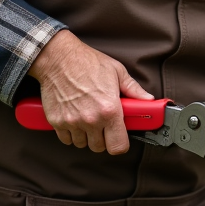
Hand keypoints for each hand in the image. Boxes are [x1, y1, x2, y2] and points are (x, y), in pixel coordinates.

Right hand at [27, 29, 153, 153]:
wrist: (58, 57)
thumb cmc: (88, 62)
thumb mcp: (117, 72)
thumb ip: (134, 90)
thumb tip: (148, 100)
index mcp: (109, 110)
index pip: (118, 146)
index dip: (120, 144)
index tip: (119, 137)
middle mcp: (91, 120)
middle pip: (99, 147)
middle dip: (103, 139)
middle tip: (103, 124)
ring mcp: (72, 122)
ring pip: (82, 144)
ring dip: (86, 136)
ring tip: (88, 118)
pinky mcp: (56, 121)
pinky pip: (66, 139)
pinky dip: (71, 134)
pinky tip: (75, 119)